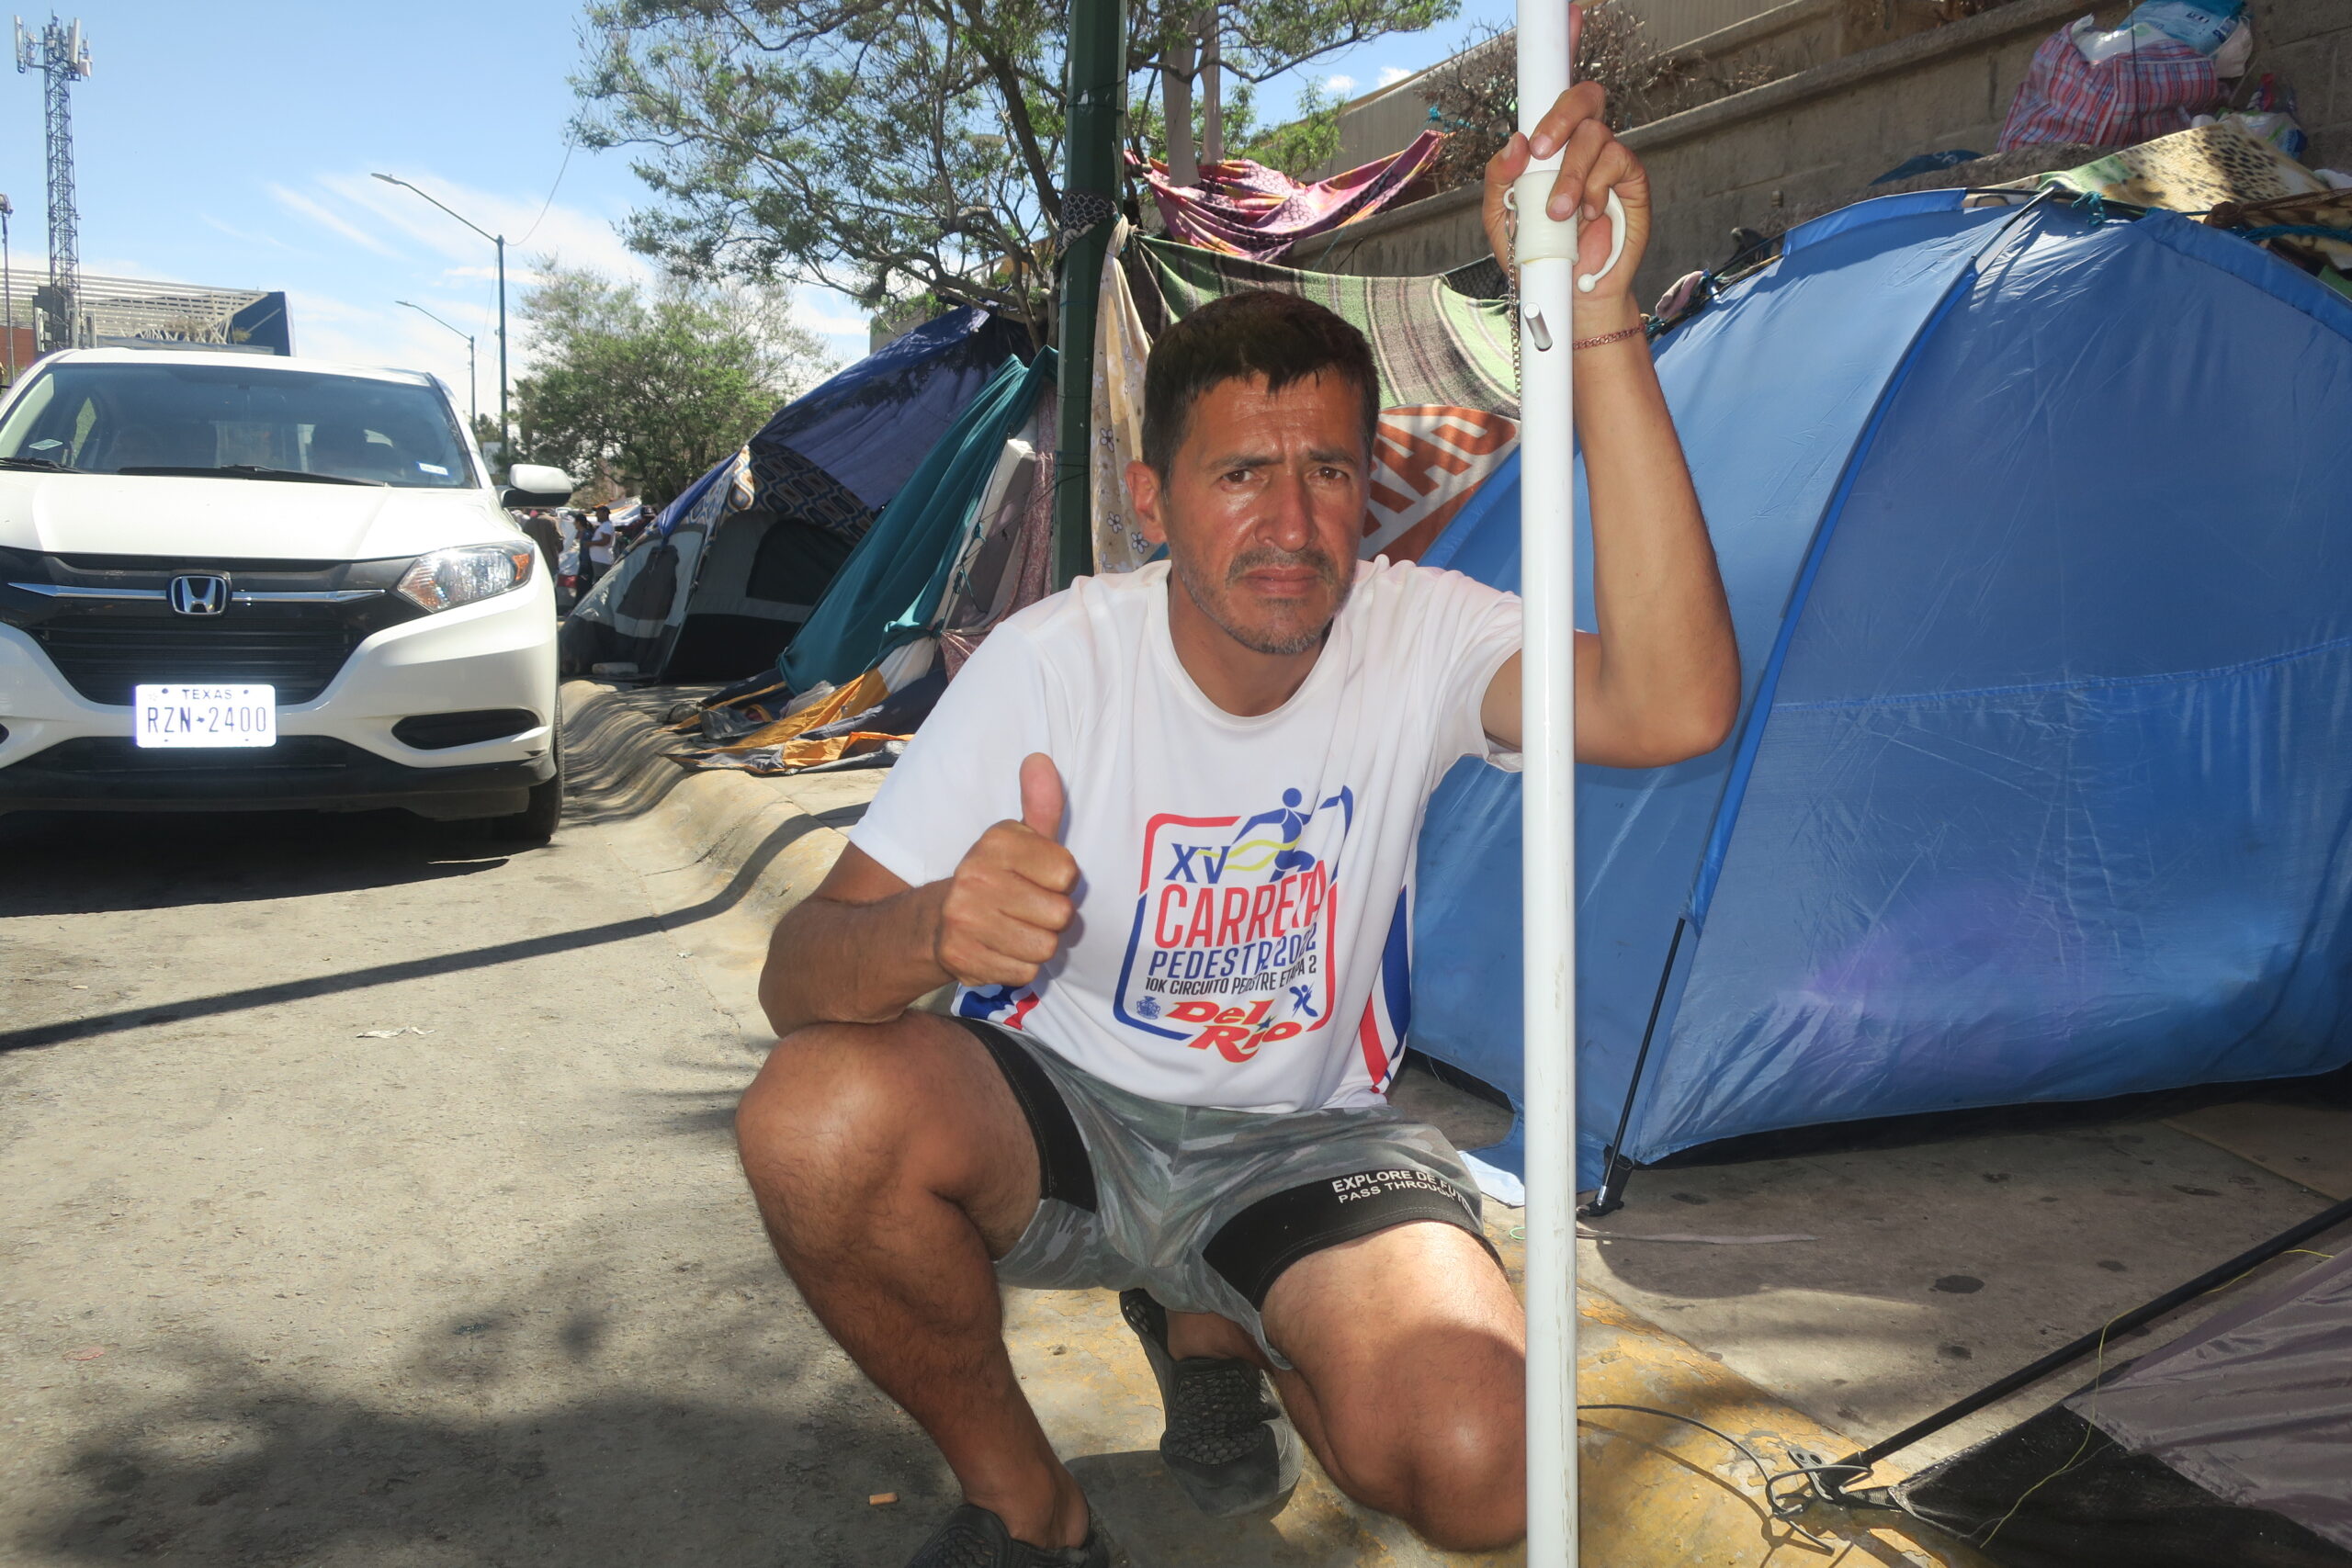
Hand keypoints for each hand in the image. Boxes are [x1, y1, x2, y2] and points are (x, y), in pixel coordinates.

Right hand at [932, 753, 1078, 989]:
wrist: (933, 924)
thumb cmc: (994, 878)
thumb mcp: (1017, 839)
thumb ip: (1040, 805)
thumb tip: (1040, 759)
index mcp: (994, 843)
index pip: (1066, 872)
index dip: (1060, 881)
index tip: (1039, 878)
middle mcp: (974, 878)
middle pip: (1061, 914)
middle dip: (1052, 916)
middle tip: (1028, 909)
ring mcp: (965, 920)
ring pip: (1046, 946)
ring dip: (1038, 943)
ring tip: (1016, 929)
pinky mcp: (963, 958)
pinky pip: (1026, 971)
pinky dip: (1020, 965)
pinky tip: (1001, 949)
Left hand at [1481, 15, 1651, 313]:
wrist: (1571, 297)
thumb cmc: (1537, 255)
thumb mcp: (1501, 220)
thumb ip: (1498, 181)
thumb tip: (1515, 143)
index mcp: (1547, 144)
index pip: (1554, 87)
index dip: (1563, 44)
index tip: (1569, 12)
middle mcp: (1580, 143)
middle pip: (1582, 97)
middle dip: (1560, 116)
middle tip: (1540, 151)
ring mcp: (1608, 159)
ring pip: (1595, 137)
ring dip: (1571, 176)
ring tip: (1558, 215)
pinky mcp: (1631, 180)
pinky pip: (1616, 163)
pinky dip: (1595, 189)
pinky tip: (1587, 216)